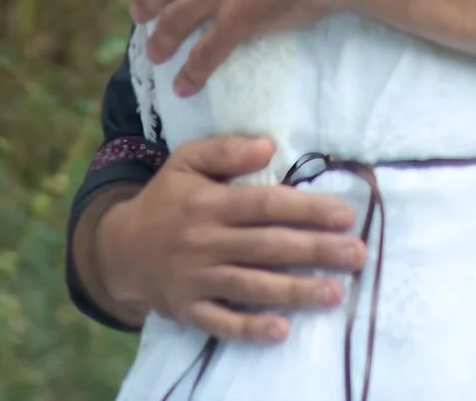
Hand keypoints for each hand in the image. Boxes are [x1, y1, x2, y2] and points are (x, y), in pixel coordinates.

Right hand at [90, 134, 365, 341]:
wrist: (118, 249)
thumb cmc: (165, 200)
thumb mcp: (185, 161)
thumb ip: (225, 150)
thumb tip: (268, 144)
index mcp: (209, 203)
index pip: (265, 205)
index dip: (306, 209)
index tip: (345, 215)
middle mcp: (204, 241)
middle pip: (268, 247)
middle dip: (315, 251)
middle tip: (357, 255)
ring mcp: (196, 279)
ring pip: (251, 286)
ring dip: (295, 291)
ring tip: (335, 293)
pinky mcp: (188, 309)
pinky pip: (221, 322)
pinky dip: (250, 328)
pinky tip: (281, 331)